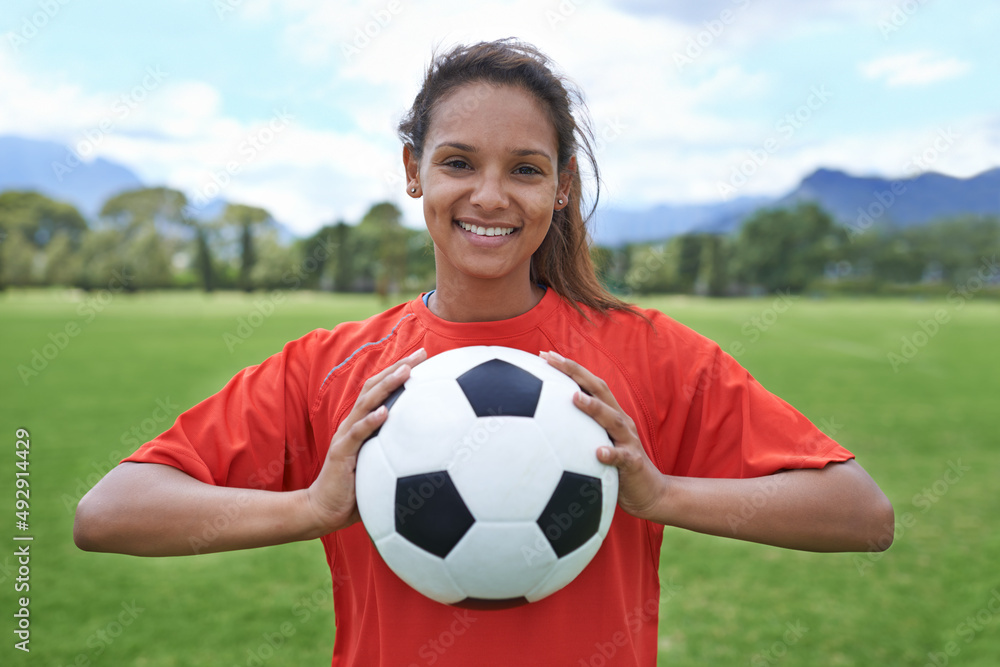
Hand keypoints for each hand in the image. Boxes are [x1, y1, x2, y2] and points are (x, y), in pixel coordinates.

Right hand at [303, 348, 426, 535]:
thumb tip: (435, 452)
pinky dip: (371, 421)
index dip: (400, 370)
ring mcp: (346, 436)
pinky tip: (386, 412)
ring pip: (366, 403)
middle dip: (398, 367)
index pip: (382, 389)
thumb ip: (399, 453)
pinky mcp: (341, 453)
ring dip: (386, 386)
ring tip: (406, 372)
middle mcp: (354, 423)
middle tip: (422, 354)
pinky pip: (357, 434)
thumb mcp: (381, 465)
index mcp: (363, 423)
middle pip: (375, 386)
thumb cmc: (356, 490)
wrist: (324, 509)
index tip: (425, 357)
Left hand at [540, 350, 666, 520]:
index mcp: (610, 414)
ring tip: (574, 398)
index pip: (589, 384)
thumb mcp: (596, 442)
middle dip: (575, 372)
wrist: (649, 492)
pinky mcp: (633, 463)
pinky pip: (621, 458)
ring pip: (612, 420)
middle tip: (551, 360)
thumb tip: (542, 423)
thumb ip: (578, 430)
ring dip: (593, 407)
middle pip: (600, 390)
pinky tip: (598, 453)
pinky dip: (610, 454)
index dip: (569, 368)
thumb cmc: (616, 467)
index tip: (544, 355)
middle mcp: (620, 421)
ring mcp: (628, 441)